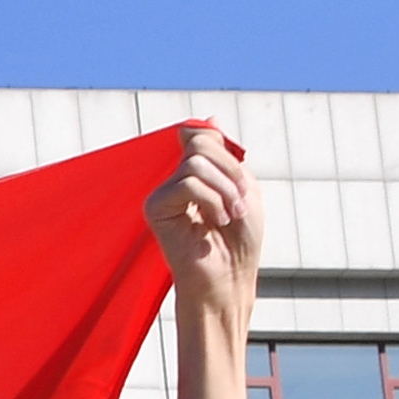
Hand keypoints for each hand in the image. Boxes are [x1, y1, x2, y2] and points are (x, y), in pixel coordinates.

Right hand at [144, 126, 259, 398]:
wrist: (229, 280)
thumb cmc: (240, 241)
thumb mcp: (243, 186)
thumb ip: (224, 153)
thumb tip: (208, 119)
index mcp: (194, 176)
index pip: (203, 137)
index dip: (226, 154)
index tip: (241, 188)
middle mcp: (175, 182)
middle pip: (201, 144)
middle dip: (230, 172)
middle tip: (240, 204)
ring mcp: (163, 194)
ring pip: (196, 163)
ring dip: (225, 190)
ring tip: (230, 217)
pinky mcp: (154, 208)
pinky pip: (187, 183)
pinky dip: (211, 200)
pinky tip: (213, 223)